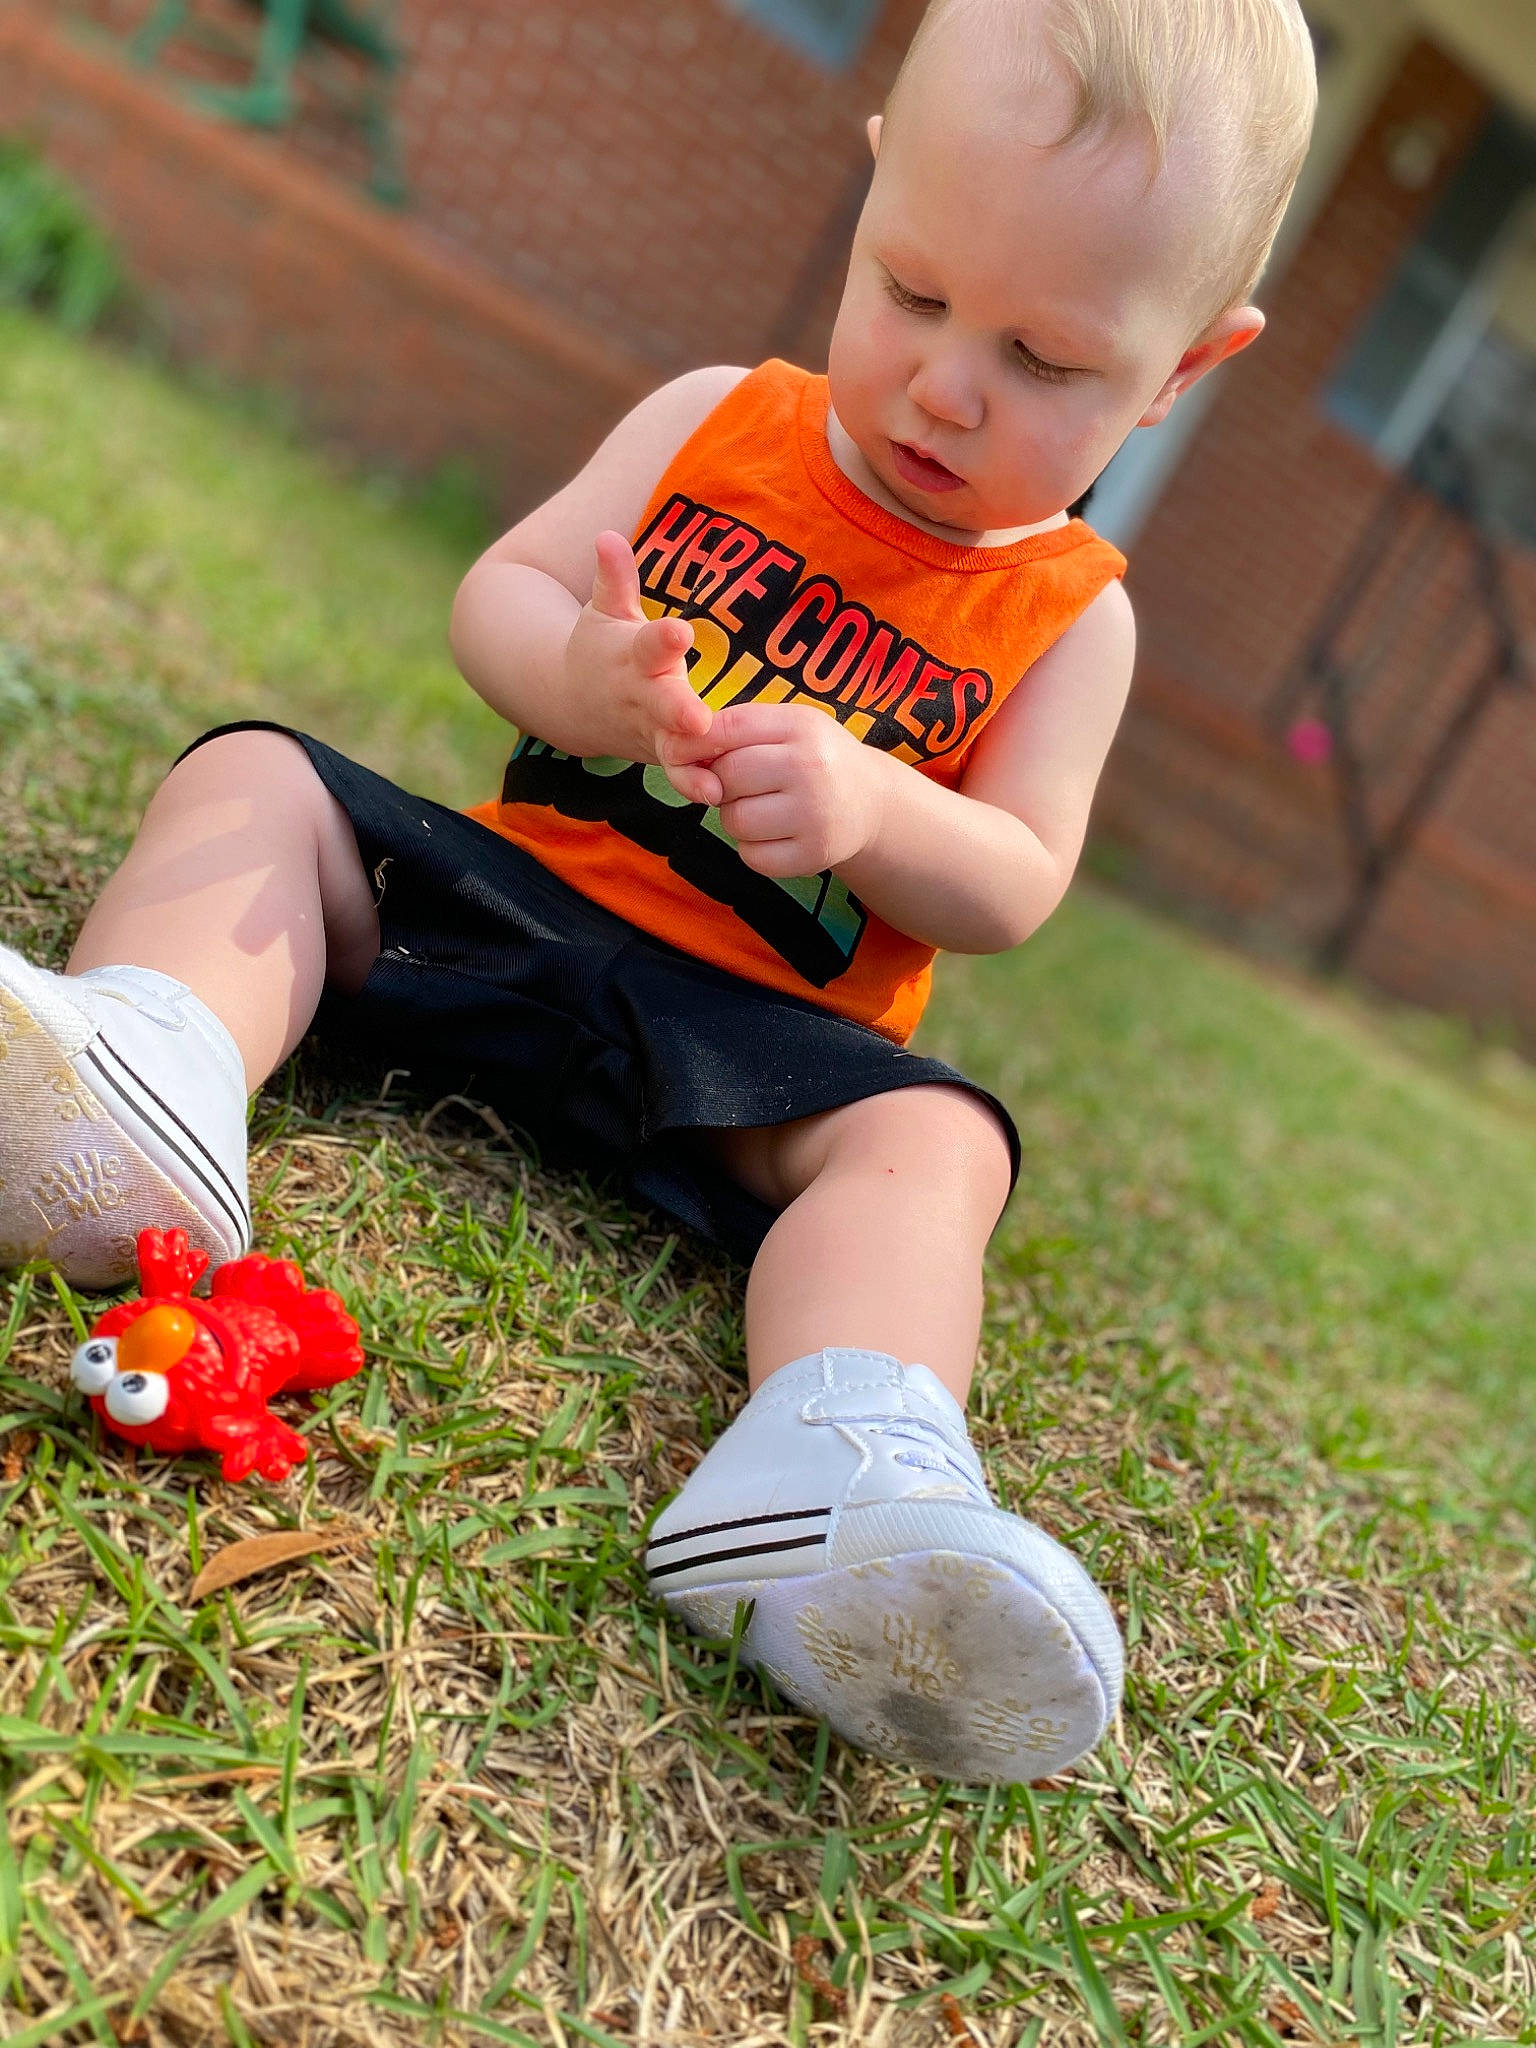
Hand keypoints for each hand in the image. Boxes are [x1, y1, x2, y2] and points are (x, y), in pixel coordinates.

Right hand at [564, 532, 718, 801]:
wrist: (571, 702)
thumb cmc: (601, 645)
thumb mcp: (603, 609)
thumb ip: (613, 577)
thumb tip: (606, 535)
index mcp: (631, 655)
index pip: (648, 644)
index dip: (663, 639)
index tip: (680, 632)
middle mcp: (639, 694)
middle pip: (660, 702)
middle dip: (677, 711)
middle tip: (698, 720)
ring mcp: (649, 729)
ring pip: (670, 747)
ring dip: (690, 765)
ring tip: (712, 781)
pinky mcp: (660, 755)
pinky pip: (679, 773)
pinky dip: (694, 786)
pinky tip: (719, 796)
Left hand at [672, 702, 889, 875]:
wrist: (871, 802)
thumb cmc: (814, 759)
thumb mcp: (787, 727)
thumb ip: (736, 730)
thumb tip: (676, 750)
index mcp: (801, 726)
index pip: (729, 728)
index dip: (693, 742)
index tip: (676, 752)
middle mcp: (811, 768)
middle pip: (726, 777)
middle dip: (720, 783)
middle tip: (742, 785)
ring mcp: (815, 815)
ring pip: (734, 820)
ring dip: (735, 817)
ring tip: (763, 808)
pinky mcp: (814, 854)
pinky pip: (751, 856)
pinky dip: (753, 848)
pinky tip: (776, 833)